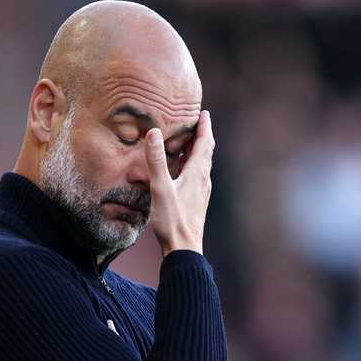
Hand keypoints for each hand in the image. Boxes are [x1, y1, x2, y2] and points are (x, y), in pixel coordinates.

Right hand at [145, 110, 214, 256]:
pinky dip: (192, 165)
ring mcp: (201, 192)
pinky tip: (183, 171)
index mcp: (197, 173)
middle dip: (202, 135)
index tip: (203, 112)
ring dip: (197, 150)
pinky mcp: (196, 201)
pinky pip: (196, 177)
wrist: (184, 249)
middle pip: (206, 152)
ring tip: (189, 141)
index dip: (204, 126)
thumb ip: (157, 160)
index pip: (204, 143)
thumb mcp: (161, 188)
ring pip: (201, 165)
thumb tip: (154, 133)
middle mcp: (202, 180)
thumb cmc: (172, 220)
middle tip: (198, 121)